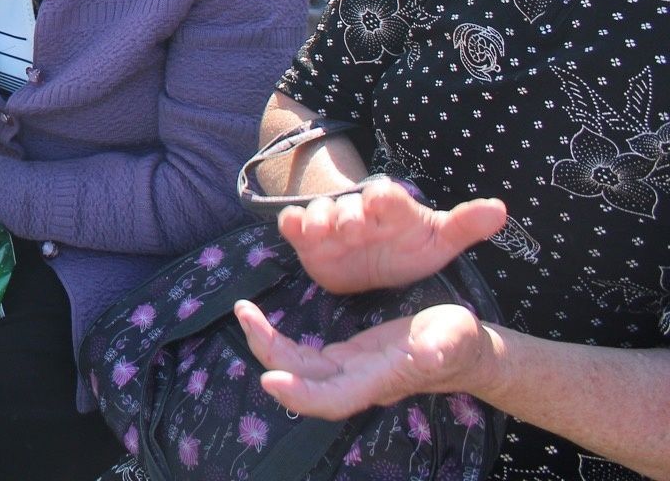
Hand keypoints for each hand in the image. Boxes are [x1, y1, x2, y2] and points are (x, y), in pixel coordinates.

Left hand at [236, 299, 493, 419]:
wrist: (464, 351)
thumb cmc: (461, 343)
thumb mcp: (456, 337)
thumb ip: (443, 345)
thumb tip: (428, 353)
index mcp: (380, 380)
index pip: (334, 397)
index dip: (302, 395)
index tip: (268, 380)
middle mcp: (358, 381)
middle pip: (305, 381)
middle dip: (269, 354)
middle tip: (243, 315)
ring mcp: (349, 371)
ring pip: (298, 367)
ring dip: (268, 344)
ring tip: (244, 310)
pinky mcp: (345, 357)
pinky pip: (304, 355)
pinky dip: (280, 340)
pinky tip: (260, 320)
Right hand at [276, 177, 506, 294]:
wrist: (371, 257)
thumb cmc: (409, 245)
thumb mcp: (439, 238)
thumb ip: (466, 225)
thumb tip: (501, 210)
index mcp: (392, 209)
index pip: (386, 194)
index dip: (383, 198)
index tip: (383, 204)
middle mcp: (358, 213)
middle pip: (349, 206)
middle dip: (349, 216)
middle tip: (354, 230)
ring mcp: (330, 223)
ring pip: (319, 212)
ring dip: (319, 220)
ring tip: (322, 233)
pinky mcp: (307, 238)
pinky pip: (293, 224)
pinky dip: (292, 225)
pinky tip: (297, 231)